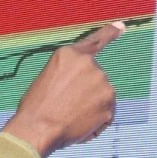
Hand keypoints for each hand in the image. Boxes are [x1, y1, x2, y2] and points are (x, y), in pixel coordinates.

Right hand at [3, 21, 126, 156]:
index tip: (121, 27)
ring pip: (101, 96)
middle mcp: (89, 64)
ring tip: (68, 117)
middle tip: (64, 105)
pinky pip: (106, 113)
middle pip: (94, 77)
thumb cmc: (35, 107)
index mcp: (69, 54)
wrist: (36, 130)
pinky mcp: (110, 103)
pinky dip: (96, 120)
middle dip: (84, 91)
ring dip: (90, 106)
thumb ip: (69, 74)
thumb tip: (84, 87)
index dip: (109, 33)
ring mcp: (103, 84)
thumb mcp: (47, 78)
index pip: (95, 41)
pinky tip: (79, 125)